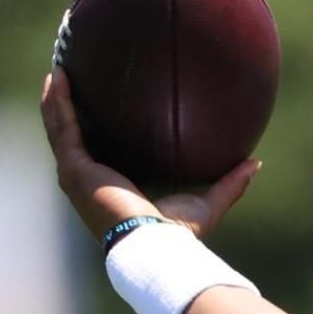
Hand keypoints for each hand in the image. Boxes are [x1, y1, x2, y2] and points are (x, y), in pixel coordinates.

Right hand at [39, 67, 261, 246]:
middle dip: (68, 107)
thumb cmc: (177, 235)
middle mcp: (89, 182)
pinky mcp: (74, 169)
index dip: (94, 129)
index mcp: (111, 189)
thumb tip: (255, 163)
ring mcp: (77, 176)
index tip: (99, 103)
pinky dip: (58, 102)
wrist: (155, 247)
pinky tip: (59, 76)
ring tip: (60, 66)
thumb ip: (229, 184)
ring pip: (60, 128)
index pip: (97, 153)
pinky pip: (62, 127)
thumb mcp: (207, 203)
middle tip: (71, 76)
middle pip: (72, 137)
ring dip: (57, 97)